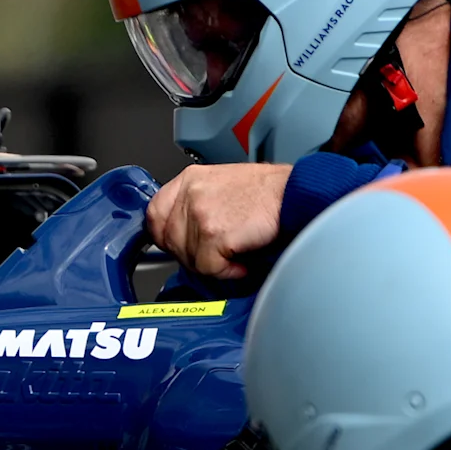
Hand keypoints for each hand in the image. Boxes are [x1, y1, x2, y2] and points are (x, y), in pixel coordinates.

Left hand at [148, 163, 293, 279]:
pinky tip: (242, 261)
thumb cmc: (269, 192)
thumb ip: (198, 204)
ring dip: (213, 263)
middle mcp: (191, 192)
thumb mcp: (223, 185)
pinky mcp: (213, 234)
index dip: (165, 236)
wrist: (295, 194)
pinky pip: (208, 268)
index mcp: (190, 178)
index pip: (154, 213)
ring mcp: (200, 213)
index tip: (179, 247)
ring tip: (235, 253)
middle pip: (169, 240)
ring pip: (189, 257)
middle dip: (192, 255)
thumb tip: (184, 234)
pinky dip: (227, 271)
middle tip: (216, 255)